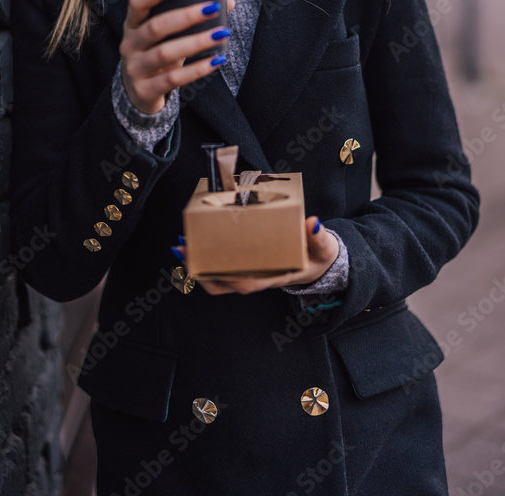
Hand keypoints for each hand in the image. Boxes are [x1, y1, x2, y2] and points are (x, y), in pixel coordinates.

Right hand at [120, 0, 235, 114]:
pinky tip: (216, 60)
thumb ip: (193, 18)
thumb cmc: (158, 54)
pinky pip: (173, 79)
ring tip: (222, 34)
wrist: (138, 93)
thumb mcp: (168, 36)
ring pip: (165, 53)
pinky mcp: (144, 90)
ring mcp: (135, 69)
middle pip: (155, 27)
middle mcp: (129, 44)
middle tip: (213, 8)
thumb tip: (229, 0)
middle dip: (186, 16)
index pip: (137, 2)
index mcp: (132, 24)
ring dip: (196, 42)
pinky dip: (197, 69)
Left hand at [172, 216, 338, 295]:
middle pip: (223, 281)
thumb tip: (312, 222)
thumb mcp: (323, 247)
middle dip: (200, 266)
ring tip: (181, 245)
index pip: (245, 282)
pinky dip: (206, 260)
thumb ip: (319, 237)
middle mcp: (259, 279)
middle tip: (182, 245)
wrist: (319, 264)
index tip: (204, 262)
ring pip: (218, 278)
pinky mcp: (247, 266)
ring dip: (197, 264)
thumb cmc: (318, 256)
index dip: (222, 275)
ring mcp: (251, 274)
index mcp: (275, 277)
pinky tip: (196, 245)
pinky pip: (222, 269)